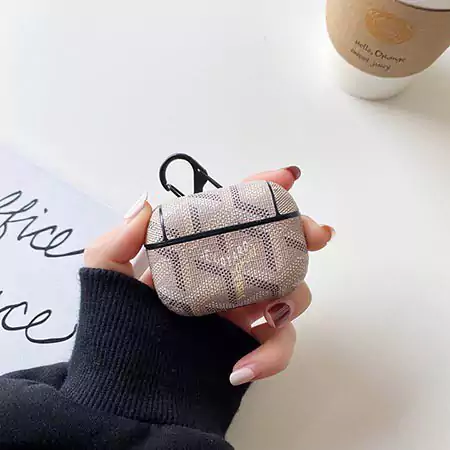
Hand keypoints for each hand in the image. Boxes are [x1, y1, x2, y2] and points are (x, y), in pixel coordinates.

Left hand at [84, 167, 333, 385]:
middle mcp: (228, 276)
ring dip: (292, 297)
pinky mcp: (249, 346)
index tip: (284, 180)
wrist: (123, 393)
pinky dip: (270, 357)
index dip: (262, 192)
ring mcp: (242, 311)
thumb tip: (145, 203)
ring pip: (290, 294)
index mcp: (201, 253)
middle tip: (313, 234)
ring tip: (270, 312)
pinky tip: (239, 369)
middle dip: (302, 234)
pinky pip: (279, 347)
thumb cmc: (115, 327)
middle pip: (278, 247)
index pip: (235, 215)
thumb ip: (117, 242)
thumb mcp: (106, 278)